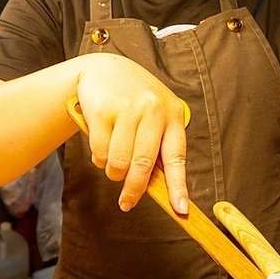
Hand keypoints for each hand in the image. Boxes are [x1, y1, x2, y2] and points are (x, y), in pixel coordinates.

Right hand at [74, 54, 188, 213]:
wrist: (104, 69)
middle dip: (133, 190)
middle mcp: (153, 109)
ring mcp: (127, 108)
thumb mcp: (155, 116)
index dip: (178, 186)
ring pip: (118, 162)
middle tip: (126, 203)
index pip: (177, 157)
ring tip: (113, 161)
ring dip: (113, 171)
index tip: (180, 209)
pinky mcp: (102, 110)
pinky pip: (99, 151)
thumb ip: (157, 146)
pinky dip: (99, 158)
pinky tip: (102, 144)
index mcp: (172, 114)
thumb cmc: (135, 101)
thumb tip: (160, 190)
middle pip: (142, 164)